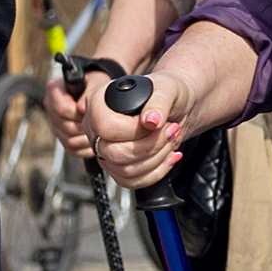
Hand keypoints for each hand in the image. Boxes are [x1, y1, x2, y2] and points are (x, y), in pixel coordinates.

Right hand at [63, 47, 198, 184]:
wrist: (176, 107)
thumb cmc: (167, 93)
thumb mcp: (168, 89)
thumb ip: (159, 101)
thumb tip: (151, 120)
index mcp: (99, 102)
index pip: (105, 128)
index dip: (134, 131)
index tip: (156, 122)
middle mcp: (96, 127)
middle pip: (114, 154)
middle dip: (151, 145)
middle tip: (171, 129)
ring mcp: (104, 149)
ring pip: (124, 171)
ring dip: (157, 158)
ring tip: (171, 138)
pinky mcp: (116, 166)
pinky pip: (132, 182)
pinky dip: (157, 172)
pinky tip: (169, 155)